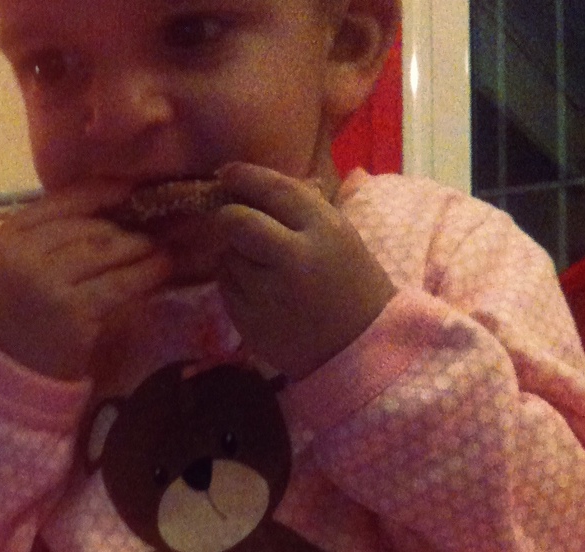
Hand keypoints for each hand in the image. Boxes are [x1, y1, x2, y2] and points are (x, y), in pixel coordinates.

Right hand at [0, 184, 172, 381]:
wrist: (10, 369)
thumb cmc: (21, 314)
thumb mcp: (20, 265)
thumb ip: (51, 235)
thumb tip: (112, 206)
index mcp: (7, 236)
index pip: (61, 200)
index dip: (100, 191)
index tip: (130, 188)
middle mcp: (24, 255)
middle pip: (87, 226)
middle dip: (125, 224)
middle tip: (155, 223)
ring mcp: (48, 283)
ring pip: (105, 250)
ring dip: (139, 245)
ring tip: (161, 245)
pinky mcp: (75, 311)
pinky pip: (119, 283)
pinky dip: (145, 273)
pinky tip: (162, 267)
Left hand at [214, 163, 395, 378]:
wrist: (359, 347)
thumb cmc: (350, 283)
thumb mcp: (339, 235)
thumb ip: (299, 208)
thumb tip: (249, 183)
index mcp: (324, 230)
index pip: (273, 190)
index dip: (244, 177)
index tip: (228, 173)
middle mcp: (293, 259)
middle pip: (236, 222)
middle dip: (229, 217)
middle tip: (234, 221)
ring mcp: (268, 295)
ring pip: (226, 256)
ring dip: (235, 254)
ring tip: (262, 266)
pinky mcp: (250, 323)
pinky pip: (225, 288)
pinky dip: (235, 282)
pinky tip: (260, 290)